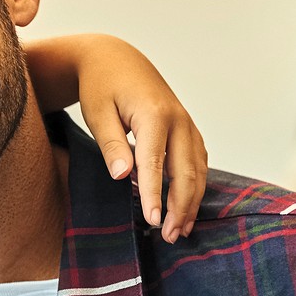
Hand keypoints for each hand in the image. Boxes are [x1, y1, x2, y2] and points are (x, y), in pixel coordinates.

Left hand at [25, 34, 208, 242]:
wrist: (115, 59)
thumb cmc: (101, 86)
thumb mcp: (97, 113)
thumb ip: (111, 144)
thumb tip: (123, 175)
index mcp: (155, 114)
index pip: (156, 163)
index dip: (155, 195)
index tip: (152, 221)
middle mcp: (178, 119)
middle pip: (187, 170)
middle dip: (180, 206)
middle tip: (169, 236)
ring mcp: (186, 123)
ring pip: (198, 168)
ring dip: (192, 201)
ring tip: (181, 230)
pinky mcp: (187, 128)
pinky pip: (198, 161)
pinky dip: (195, 185)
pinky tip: (188, 207)